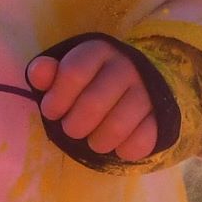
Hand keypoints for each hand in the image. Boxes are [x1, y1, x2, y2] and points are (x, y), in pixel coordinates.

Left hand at [28, 35, 168, 162]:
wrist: (142, 80)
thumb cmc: (94, 79)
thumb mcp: (70, 70)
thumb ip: (50, 73)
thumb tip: (38, 73)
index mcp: (99, 51)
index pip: (74, 72)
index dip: (57, 98)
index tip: (51, 111)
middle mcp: (126, 66)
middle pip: (93, 103)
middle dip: (75, 124)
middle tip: (72, 129)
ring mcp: (147, 91)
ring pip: (117, 126)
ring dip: (99, 141)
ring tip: (92, 141)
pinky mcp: (162, 115)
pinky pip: (142, 141)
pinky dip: (125, 150)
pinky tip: (118, 147)